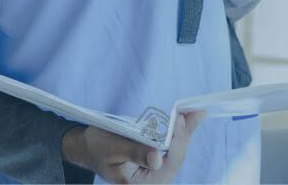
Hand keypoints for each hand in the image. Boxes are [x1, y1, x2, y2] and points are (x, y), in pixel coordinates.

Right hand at [63, 112, 204, 183]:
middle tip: (197, 111)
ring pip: (177, 151)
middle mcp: (153, 182)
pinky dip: (179, 131)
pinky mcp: (159, 162)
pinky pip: (173, 146)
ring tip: (195, 111)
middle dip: (186, 133)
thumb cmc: (98, 148)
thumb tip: (157, 159)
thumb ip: (135, 153)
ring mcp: (157, 173)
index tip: (180, 119)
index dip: (177, 141)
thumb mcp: (112, 148)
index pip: (168, 164)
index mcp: (141, 184)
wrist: (90, 149)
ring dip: (186, 130)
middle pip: (177, 157)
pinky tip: (188, 117)